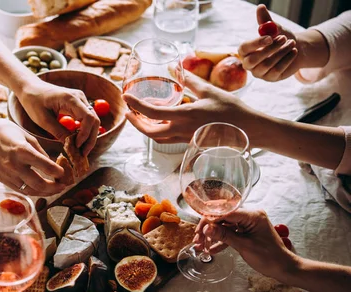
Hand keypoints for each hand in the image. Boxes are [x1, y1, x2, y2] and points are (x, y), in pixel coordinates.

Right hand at [0, 116, 65, 195]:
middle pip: (40, 184)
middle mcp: (14, 165)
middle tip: (64, 186)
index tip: (64, 173)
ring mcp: (8, 175)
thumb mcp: (26, 135)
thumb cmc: (3, 131)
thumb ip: (40, 151)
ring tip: (55, 189)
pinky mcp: (3, 180)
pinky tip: (40, 188)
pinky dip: (33, 191)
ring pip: (31, 191)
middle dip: (55, 188)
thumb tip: (52, 164)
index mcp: (22, 151)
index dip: (59, 172)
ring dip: (45, 192)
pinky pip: (21, 190)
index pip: (46, 167)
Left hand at [16, 79, 99, 155]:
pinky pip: (87, 119)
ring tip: (81, 151)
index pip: (88, 118)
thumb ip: (58, 132)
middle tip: (83, 154)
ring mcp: (80, 100)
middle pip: (94, 120)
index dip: (85, 134)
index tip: (77, 146)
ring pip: (93, 120)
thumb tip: (71, 146)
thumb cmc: (33, 101)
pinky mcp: (78, 104)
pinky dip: (85, 131)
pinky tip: (78, 142)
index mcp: (70, 98)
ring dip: (89, 136)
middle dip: (90, 139)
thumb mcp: (43, 120)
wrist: (31, 88)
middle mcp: (79, 97)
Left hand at [123, 71, 251, 143]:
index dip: (135, 105)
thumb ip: (189, 79)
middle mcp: (181, 131)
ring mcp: (185, 139)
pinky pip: (168, 139)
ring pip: (157, 138)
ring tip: (141, 115)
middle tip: (129, 111)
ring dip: (146, 128)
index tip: (126, 96)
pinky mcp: (190, 142)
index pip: (151, 113)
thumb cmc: (231, 109)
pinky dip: (159, 130)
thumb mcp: (209, 91)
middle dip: (135, 122)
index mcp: (184, 117)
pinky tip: (160, 120)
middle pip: (149, 132)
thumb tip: (174, 66)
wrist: (248, 130)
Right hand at [193, 209, 297, 281]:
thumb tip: (206, 229)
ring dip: (213, 236)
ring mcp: (248, 224)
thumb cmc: (269, 257)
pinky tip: (211, 250)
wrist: (283, 268)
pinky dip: (222, 241)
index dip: (210, 220)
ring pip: (224, 226)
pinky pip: (231, 233)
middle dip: (209, 229)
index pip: (226, 212)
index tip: (199, 229)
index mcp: (253, 215)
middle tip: (198, 239)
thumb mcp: (244, 246)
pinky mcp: (247, 232)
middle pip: (223, 218)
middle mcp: (250, 216)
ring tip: (201, 246)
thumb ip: (224, 235)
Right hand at [237, 5, 301, 81]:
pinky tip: (294, 51)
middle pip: (253, 60)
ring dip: (281, 52)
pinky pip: (277, 70)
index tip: (269, 37)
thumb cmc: (280, 38)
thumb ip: (266, 20)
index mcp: (246, 51)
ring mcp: (259, 73)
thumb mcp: (274, 28)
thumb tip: (260, 7)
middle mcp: (249, 64)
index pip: (244, 48)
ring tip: (292, 42)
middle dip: (270, 49)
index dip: (256, 43)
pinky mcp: (270, 78)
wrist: (294, 49)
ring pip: (267, 65)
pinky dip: (287, 59)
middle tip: (283, 38)